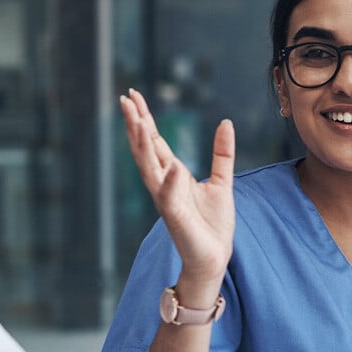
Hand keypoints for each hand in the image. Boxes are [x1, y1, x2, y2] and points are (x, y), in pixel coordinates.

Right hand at [120, 88, 234, 288]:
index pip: (154, 141)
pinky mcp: (176, 217)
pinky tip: (172, 167)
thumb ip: (222, 153)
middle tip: (125, 98)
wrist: (214, 256)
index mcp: (173, 174)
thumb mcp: (222, 180)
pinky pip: (170, 197)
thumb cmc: (213, 223)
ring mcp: (167, 200)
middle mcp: (164, 184)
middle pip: (145, 149)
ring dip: (142, 145)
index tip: (133, 96)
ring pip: (149, 168)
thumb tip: (226, 123)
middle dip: (135, 124)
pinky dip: (170, 182)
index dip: (144, 118)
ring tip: (137, 120)